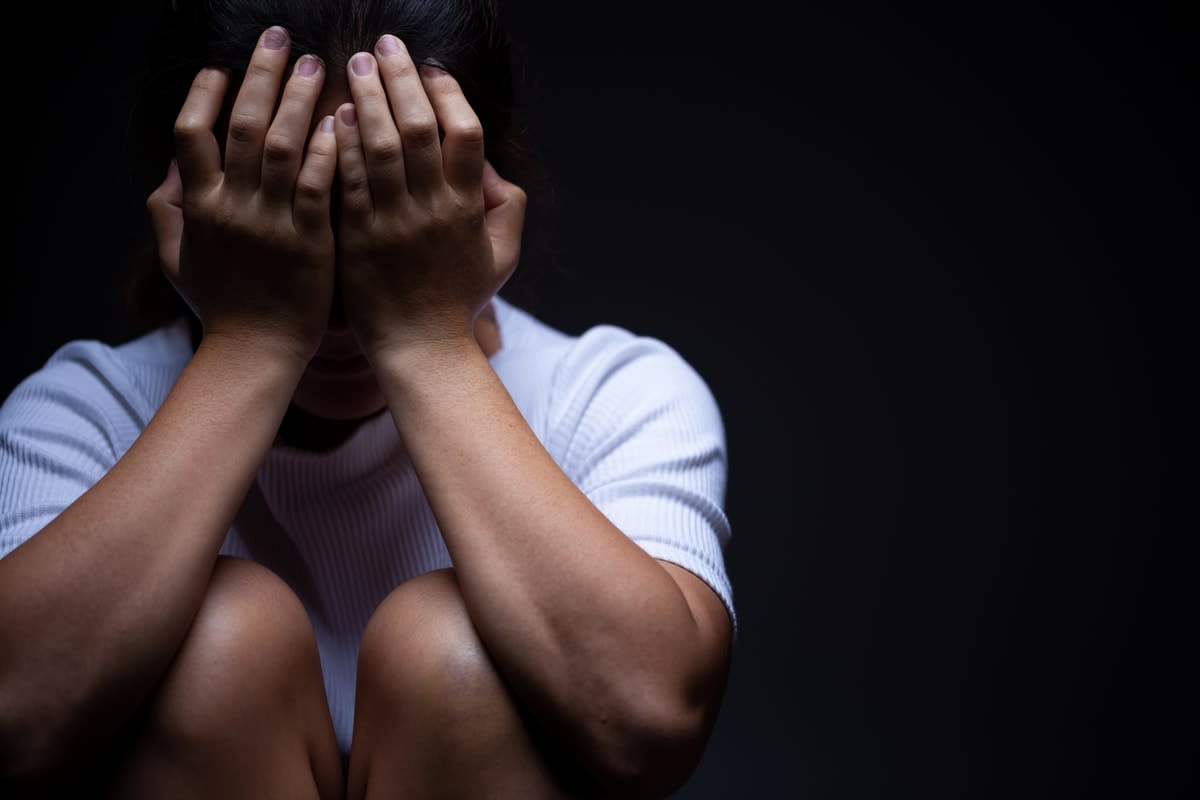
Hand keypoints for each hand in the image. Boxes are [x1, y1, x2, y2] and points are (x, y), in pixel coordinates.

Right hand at [147, 26, 337, 365]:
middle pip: (239, 124)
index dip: (205, 93)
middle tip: (279, 39)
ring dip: (296, 99)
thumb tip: (170, 168)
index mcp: (197, 205)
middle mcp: (230, 206)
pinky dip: (326, 150)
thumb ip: (167, 211)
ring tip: (315, 64)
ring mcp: (270, 223)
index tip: (222, 65)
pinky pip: (316, 185)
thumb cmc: (221, 306)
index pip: (191, 132)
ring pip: (278, 145)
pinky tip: (340, 120)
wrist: (255, 353)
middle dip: (259, 75)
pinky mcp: (309, 241)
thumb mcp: (177, 258)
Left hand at [333, 35, 527, 360]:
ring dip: (366, 98)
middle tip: (383, 45)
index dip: (447, 94)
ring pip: (379, 146)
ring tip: (353, 64)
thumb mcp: (503, 255)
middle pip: (418, 127)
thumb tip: (490, 165)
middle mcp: (432, 209)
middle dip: (400, 79)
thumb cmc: (459, 300)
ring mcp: (392, 222)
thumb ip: (507, 206)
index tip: (429, 67)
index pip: (464, 133)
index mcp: (468, 207)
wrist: (420, 347)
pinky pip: (348, 180)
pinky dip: (341, 144)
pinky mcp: (356, 237)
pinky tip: (333, 114)